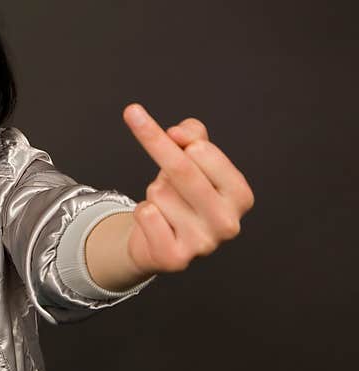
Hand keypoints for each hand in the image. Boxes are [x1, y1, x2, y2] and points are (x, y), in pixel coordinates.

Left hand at [121, 104, 254, 275]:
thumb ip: (192, 136)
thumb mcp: (191, 159)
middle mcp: (228, 222)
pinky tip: (156, 224)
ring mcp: (204, 244)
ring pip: (159, 194)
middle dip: (155, 141)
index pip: (205, 153)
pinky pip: (146, 215)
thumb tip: (179, 133)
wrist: (158, 239)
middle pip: (181, 170)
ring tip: (165, 204)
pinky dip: (142, 212)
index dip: (181, 138)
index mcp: (240, 195)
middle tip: (131, 112)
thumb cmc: (179, 193)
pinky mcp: (176, 258)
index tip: (168, 129)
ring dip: (153, 193)